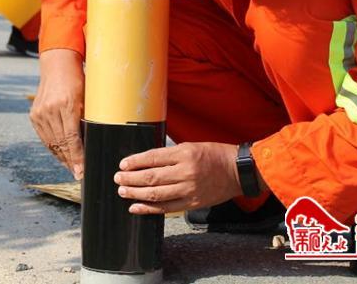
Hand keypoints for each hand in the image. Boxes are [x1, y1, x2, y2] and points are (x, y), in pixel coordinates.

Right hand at [30, 49, 84, 178]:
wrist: (57, 66)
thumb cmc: (78, 81)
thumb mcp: (87, 98)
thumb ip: (87, 120)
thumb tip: (91, 143)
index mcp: (66, 105)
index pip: (72, 138)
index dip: (77, 157)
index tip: (81, 172)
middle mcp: (50, 110)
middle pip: (61, 143)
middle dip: (71, 162)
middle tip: (79, 174)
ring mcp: (40, 113)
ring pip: (51, 143)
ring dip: (62, 157)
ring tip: (71, 168)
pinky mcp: (34, 115)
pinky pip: (44, 137)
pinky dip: (53, 147)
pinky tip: (61, 155)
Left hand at [114, 142, 240, 214]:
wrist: (238, 171)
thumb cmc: (214, 155)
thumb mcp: (191, 146)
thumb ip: (170, 154)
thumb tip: (145, 161)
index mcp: (184, 154)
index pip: (152, 158)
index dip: (135, 162)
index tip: (123, 164)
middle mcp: (185, 172)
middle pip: (151, 177)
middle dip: (130, 179)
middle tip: (118, 179)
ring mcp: (189, 190)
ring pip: (155, 194)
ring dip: (135, 194)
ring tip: (123, 191)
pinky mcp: (192, 203)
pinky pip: (166, 208)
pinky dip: (148, 209)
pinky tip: (135, 207)